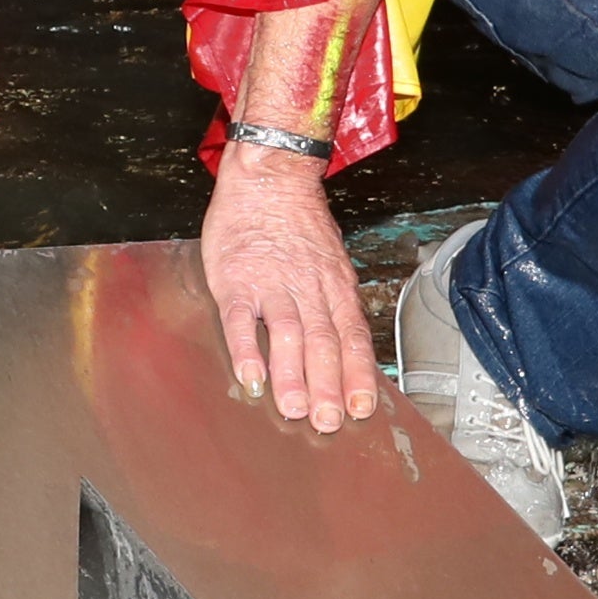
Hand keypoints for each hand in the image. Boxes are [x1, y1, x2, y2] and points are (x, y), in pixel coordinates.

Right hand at [200, 152, 381, 431]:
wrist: (269, 176)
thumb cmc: (298, 223)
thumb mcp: (331, 261)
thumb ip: (335, 303)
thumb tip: (347, 347)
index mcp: (334, 286)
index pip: (351, 337)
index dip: (357, 374)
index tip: (361, 407)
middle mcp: (308, 288)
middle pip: (323, 343)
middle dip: (328, 386)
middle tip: (329, 422)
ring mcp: (271, 284)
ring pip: (287, 335)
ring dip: (292, 376)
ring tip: (294, 410)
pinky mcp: (236, 280)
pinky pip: (242, 320)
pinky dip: (248, 349)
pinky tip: (251, 377)